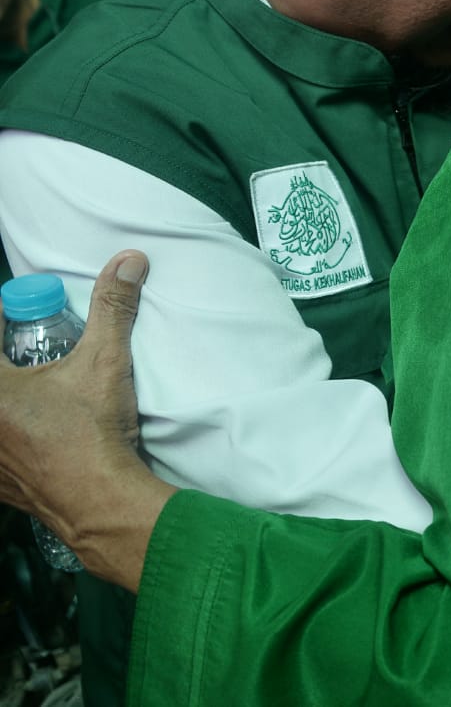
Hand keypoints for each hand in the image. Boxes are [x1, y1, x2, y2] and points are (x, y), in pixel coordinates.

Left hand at [0, 254, 153, 537]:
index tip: (20, 314)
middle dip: (8, 359)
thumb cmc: (93, 430)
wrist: (99, 499)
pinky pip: (0, 451)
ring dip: (11, 399)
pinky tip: (29, 433)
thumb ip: (111, 308)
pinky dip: (11, 438)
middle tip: (27, 349)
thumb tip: (129, 259)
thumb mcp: (104, 362)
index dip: (3, 317)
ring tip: (33, 395)